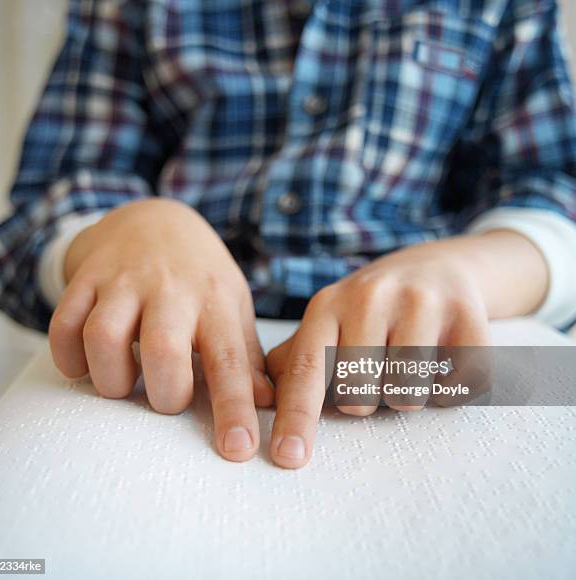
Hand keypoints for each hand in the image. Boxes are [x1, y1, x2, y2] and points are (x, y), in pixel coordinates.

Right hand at [49, 198, 273, 461]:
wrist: (154, 219)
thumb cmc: (200, 274)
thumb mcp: (232, 304)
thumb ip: (245, 354)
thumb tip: (266, 403)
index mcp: (215, 299)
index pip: (229, 359)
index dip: (234, 407)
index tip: (238, 449)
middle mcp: (170, 287)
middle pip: (163, 350)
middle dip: (164, 394)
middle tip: (166, 398)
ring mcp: (124, 280)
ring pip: (105, 337)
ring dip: (112, 378)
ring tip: (126, 382)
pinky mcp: (86, 278)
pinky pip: (64, 325)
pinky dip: (69, 357)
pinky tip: (88, 363)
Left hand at [266, 231, 547, 467]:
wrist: (436, 268)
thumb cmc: (372, 309)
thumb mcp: (328, 322)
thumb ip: (295, 359)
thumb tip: (257, 399)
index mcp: (328, 306)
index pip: (306, 369)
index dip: (296, 417)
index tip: (288, 458)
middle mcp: (370, 296)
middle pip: (359, 396)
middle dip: (367, 400)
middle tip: (378, 368)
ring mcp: (420, 301)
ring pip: (407, 395)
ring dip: (408, 395)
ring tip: (410, 363)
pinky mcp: (467, 313)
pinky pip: (458, 387)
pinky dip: (450, 389)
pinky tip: (445, 359)